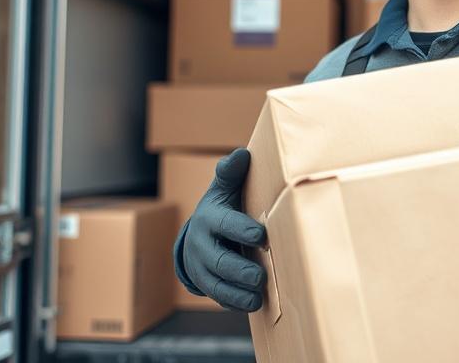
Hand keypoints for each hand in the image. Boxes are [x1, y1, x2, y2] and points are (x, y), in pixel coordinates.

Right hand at [182, 148, 266, 310]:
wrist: (197, 233)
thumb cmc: (221, 206)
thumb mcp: (223, 188)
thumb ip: (231, 173)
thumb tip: (241, 154)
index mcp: (210, 217)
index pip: (224, 224)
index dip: (241, 230)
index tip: (261, 236)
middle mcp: (202, 244)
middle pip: (218, 260)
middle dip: (240, 270)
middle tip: (261, 276)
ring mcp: (201, 267)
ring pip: (216, 284)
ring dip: (237, 293)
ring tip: (258, 297)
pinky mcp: (206, 284)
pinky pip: (218, 297)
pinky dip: (235, 303)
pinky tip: (252, 305)